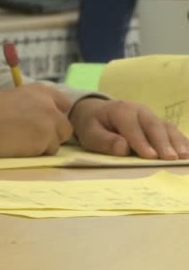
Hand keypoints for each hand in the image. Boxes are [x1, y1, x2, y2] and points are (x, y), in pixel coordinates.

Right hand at [0, 83, 73, 157]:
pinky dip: (35, 154)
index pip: (63, 104)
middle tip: (34, 139)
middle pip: (65, 127)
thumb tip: (33, 116)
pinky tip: (19, 149)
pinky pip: (46, 153)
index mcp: (41, 91)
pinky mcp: (43, 142)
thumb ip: (29, 104)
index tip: (45, 123)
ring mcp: (49, 125)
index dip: (55, 116)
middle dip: (53, 134)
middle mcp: (49, 106)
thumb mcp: (12, 97)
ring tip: (22, 145)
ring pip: (57, 143)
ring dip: (43, 146)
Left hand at [70, 98, 188, 159]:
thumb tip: (123, 148)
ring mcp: (151, 115)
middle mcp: (139, 110)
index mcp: (121, 111)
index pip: (132, 127)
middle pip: (154, 126)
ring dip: (177, 142)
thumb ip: (104, 141)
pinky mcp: (158, 123)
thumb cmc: (93, 125)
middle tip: (171, 158)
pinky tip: (188, 153)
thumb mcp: (90, 133)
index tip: (150, 156)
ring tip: (184, 157)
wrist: (96, 112)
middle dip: (163, 143)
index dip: (141, 142)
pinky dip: (182, 141)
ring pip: (166, 128)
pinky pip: (172, 131)